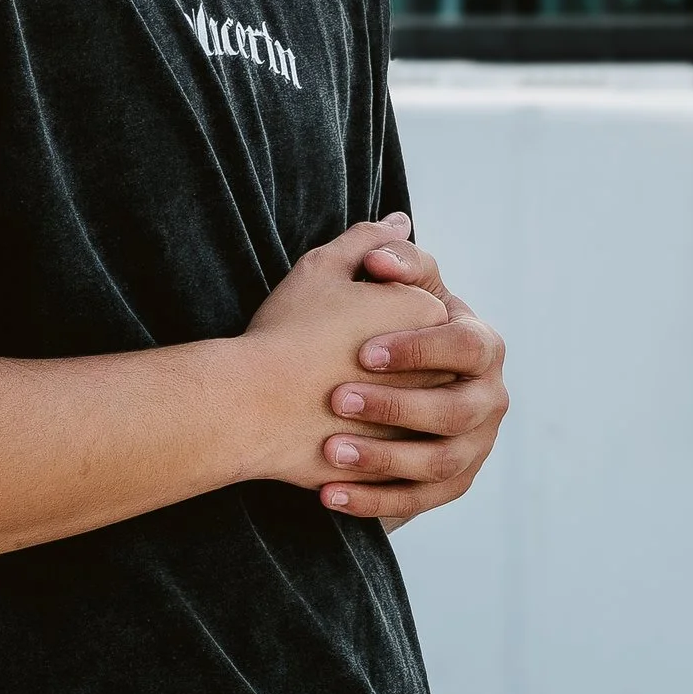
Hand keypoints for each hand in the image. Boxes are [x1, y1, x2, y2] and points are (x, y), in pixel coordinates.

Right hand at [235, 217, 445, 489]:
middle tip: (344, 367)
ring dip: (387, 420)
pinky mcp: (400, 472)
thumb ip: (368, 240)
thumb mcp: (323, 268)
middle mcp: (440, 372)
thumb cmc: (286, 331)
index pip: (425, 313)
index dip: (385, 317)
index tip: (346, 324)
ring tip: (336, 408)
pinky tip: (338, 447)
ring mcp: (424, 424)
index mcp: (428, 315)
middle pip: (432, 368)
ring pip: (421, 424)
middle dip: (397, 373)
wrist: (252, 403)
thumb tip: (399, 222)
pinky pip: (401, 472)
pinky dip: (376, 465)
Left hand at [313, 231, 508, 523]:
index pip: (466, 346)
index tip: (363, 351)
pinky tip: (328, 494)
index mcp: (480, 344)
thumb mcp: (366, 284)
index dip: (420, 349)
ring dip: (383, 458)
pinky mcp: (447, 485)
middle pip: (457, 411)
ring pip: (439, 462)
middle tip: (337, 400)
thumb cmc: (353, 327)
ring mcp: (473, 446)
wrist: (333, 389)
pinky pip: (419, 500)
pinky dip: (374, 500)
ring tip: (329, 451)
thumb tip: (395, 223)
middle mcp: (487, 398)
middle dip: (397, 407)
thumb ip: (385, 255)